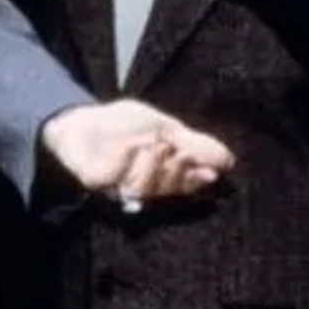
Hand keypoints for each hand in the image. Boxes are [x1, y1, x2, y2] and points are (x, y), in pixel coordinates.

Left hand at [41, 100, 233, 206]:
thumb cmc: (122, 124)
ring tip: (154, 144)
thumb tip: (229, 160)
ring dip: (153, 165)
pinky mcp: (97, 185)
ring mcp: (119, 187)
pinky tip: (131, 145)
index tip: (212, 173)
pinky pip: (116, 177)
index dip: (198, 180)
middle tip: (181, 151)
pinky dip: (126, 158)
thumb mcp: (164, 127)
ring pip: (146, 188)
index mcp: (162, 174)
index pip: (185, 185)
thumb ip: (195, 143)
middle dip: (178, 171)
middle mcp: (143, 185)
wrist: (79, 119)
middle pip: (168, 189)